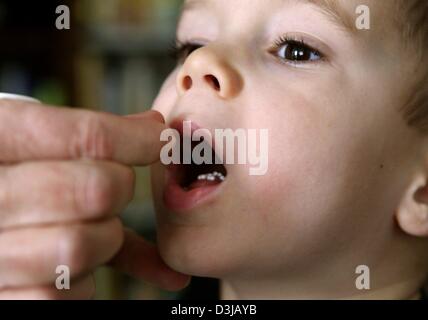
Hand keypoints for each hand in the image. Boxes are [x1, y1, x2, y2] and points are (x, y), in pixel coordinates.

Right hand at [0, 99, 189, 298]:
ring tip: (94, 228)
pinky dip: (85, 281)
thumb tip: (152, 125)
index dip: (135, 138)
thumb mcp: (28, 142)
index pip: (82, 135)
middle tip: (115, 187)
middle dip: (120, 187)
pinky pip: (64, 294)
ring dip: (105, 237)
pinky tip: (81, 267)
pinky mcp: (2, 296)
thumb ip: (84, 137)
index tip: (160, 140)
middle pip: (96, 190)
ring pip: (81, 246)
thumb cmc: (10, 175)